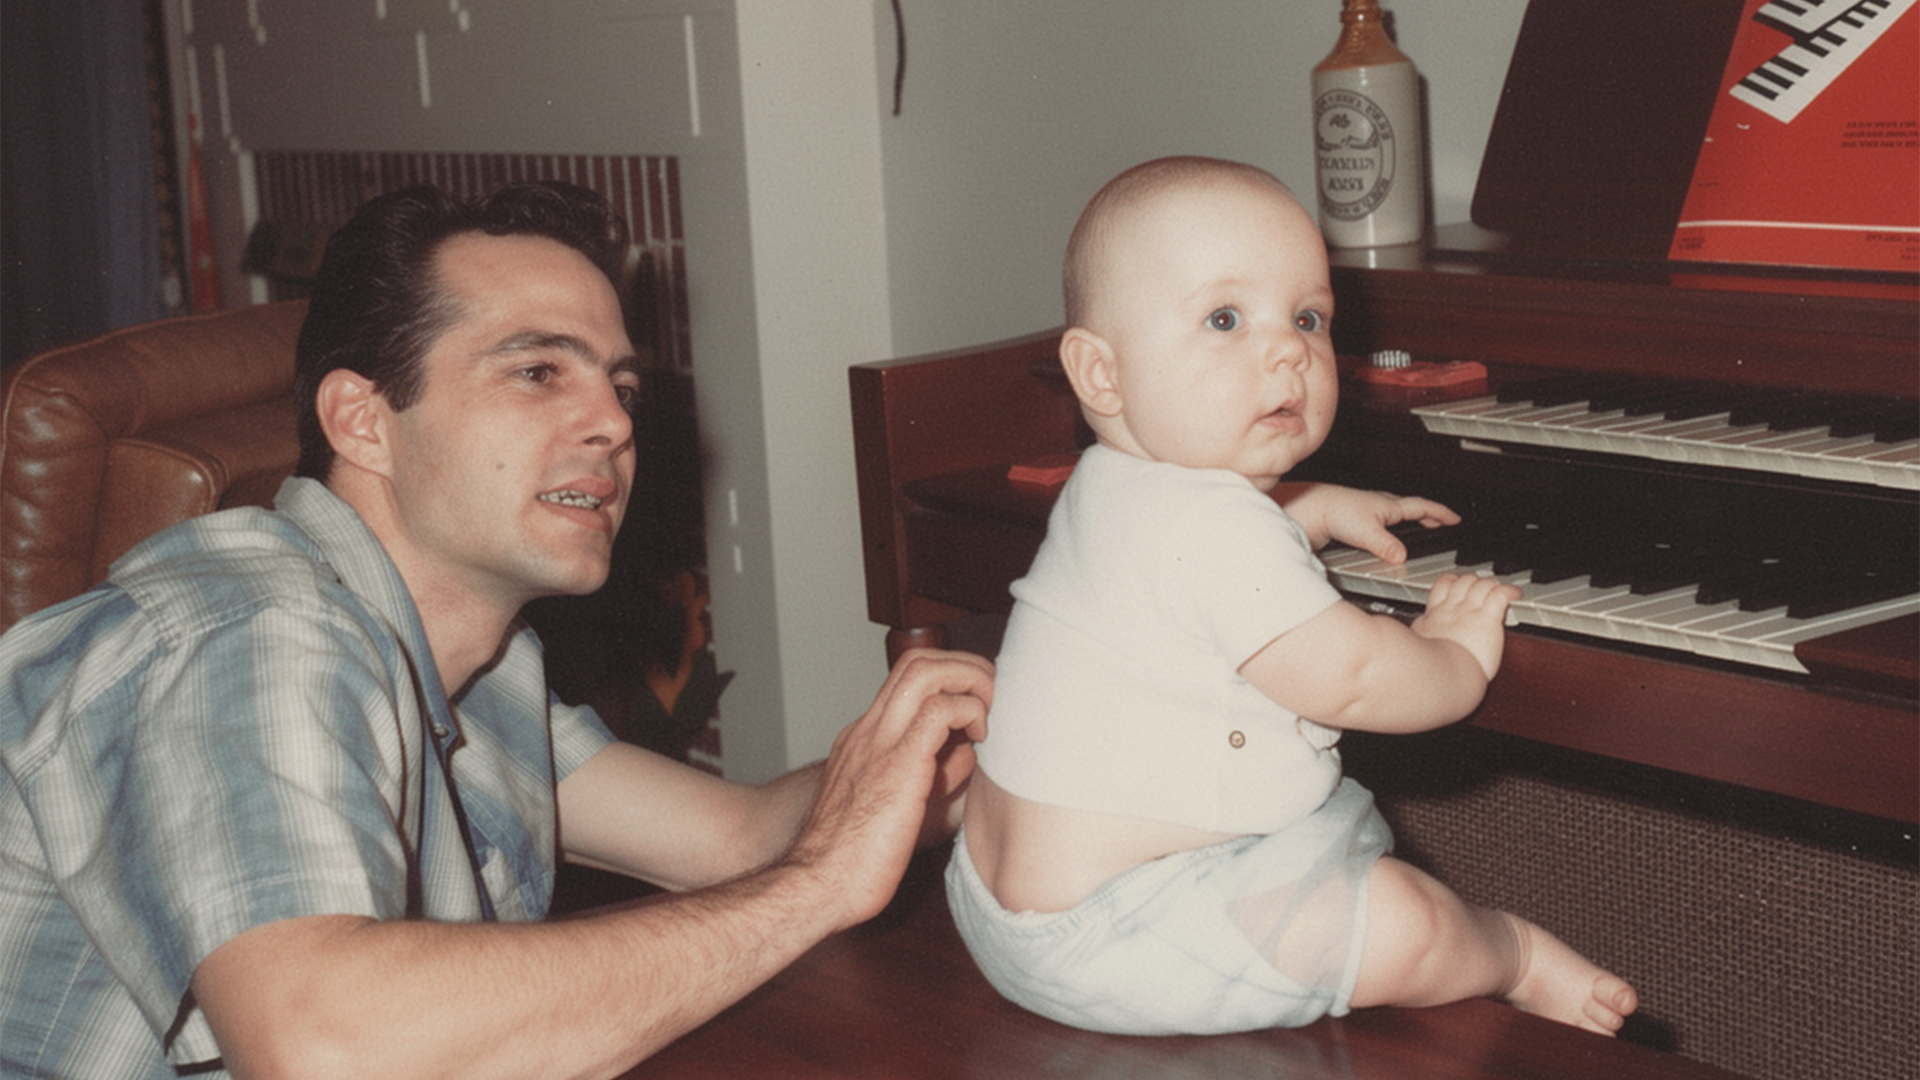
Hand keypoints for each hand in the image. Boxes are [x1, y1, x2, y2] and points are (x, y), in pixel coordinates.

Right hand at [783, 649, 991, 927]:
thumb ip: (931, 775)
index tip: (978, 701)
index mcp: (863, 741)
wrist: (816, 886)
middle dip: (965, 666)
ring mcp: (878, 743)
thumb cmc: (855, 864)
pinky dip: (969, 711)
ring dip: (969, 679)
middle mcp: (867, 731)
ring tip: (989, 709)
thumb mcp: (896, 808)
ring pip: (925, 670)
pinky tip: (979, 738)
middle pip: (915, 661)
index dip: (950, 679)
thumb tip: (967, 755)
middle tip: (993, 696)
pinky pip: (940, 709)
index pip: (906, 682)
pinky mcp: (897, 764)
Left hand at [1277, 483, 1458, 561]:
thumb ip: (1388, 546)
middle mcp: (1381, 505)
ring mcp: (1369, 510)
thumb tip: (1403, 557)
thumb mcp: (1368, 532)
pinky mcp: (1356, 519)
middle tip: (1440, 524)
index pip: (1423, 507)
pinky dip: (1390, 528)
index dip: (1441, 514)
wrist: (1312, 508)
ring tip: (1417, 529)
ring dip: (1410, 521)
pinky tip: (1384, 537)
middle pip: (1412, 508)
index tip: (1455, 519)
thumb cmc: (1336, 512)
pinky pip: (1382, 523)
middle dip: (1429, 516)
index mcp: (1390, 505)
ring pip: (1396, 514)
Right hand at [1411, 573, 1519, 680]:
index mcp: (1436, 615)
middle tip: (1485, 591)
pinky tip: (1514, 594)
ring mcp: (1470, 612)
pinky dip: (1509, 591)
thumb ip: (1422, 631)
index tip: (1461, 587)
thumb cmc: (1430, 668)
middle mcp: (1452, 609)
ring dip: (1493, 586)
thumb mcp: (1418, 643)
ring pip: (1483, 584)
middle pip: (1465, 580)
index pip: (1443, 585)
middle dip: (1476, 583)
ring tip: (1500, 592)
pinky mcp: (1486, 619)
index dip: (1454, 582)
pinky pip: (1500, 595)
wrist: (1439, 677)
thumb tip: (1420, 627)